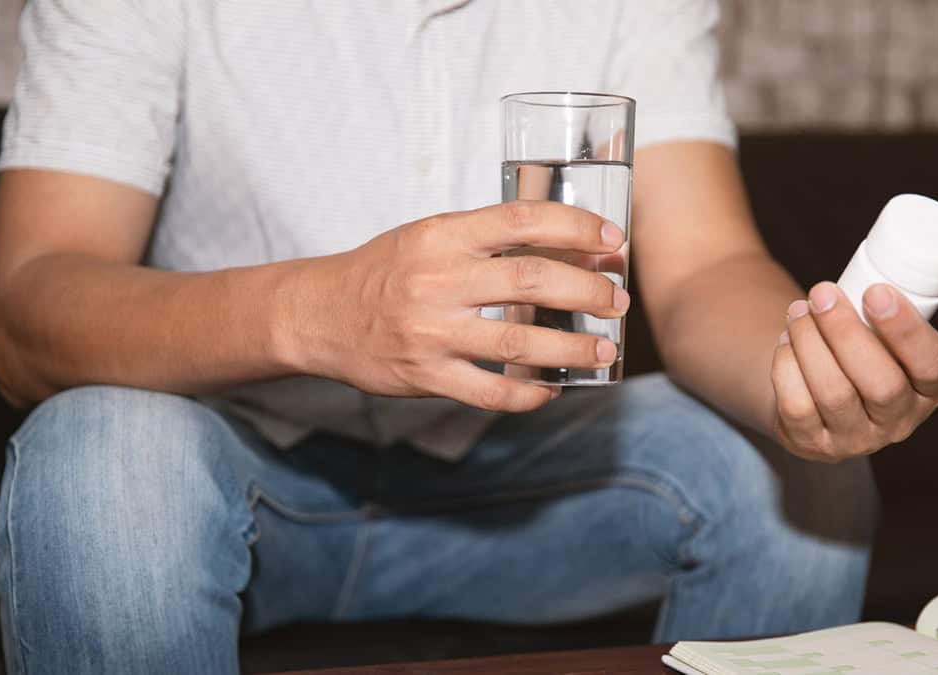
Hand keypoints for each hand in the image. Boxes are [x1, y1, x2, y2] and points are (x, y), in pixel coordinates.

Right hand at [282, 201, 629, 411]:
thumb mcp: (430, 236)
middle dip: (587, 292)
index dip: (576, 227)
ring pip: (517, 344)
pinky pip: (489, 393)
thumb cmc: (385, 270)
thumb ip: (488, 240)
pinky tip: (552, 389)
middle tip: (618, 300)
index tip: (612, 240)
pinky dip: (528, 395)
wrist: (319, 313)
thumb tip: (567, 247)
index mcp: (443, 235)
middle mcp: (438, 280)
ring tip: (604, 349)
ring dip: (571, 348)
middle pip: (531, 281)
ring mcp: (430, 332)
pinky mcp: (424, 376)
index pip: (522, 219)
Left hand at [770, 281, 937, 462]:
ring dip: (810, 341)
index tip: (876, 291)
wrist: (811, 388)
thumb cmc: (856, 343)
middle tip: (822, 292)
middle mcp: (898, 422)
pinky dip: (786, 365)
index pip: (932, 366)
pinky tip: (785, 340)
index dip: (906, 330)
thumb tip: (898, 247)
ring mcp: (854, 439)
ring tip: (799, 309)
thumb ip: (892, 302)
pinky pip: (796, 407)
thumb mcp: (884, 329)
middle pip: (879, 383)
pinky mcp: (811, 444)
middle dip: (846, 332)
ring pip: (834, 393)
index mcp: (930, 388)